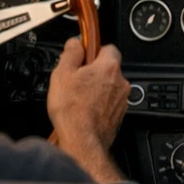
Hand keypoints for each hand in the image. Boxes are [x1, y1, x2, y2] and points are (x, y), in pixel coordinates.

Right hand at [46, 37, 128, 183]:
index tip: (83, 58)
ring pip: (109, 86)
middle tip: (77, 80)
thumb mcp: (62, 73)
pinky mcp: (119, 115)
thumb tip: (76, 42)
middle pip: (109, 68)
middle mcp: (120, 82)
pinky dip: (100, 104)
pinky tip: (85, 110)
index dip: (93, 51)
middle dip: (94, 72)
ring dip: (98, 89)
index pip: (108, 47)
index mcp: (109, 66)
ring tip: (79, 98)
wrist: (82, 141)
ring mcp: (122, 100)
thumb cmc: (72, 109)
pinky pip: (109, 103)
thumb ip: (71, 52)